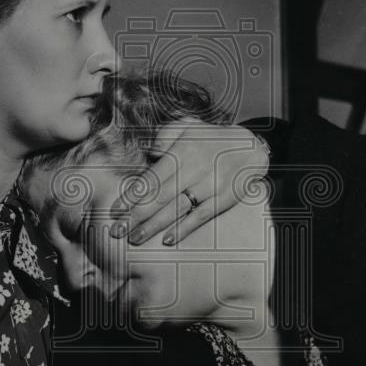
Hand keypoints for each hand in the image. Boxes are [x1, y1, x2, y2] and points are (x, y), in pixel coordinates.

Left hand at [109, 119, 268, 244]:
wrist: (250, 147)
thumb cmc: (209, 138)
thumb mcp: (187, 125)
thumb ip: (165, 134)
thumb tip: (151, 152)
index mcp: (182, 152)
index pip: (152, 178)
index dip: (132, 196)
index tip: (115, 210)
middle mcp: (194, 169)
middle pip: (160, 197)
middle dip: (136, 216)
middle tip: (116, 231)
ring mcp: (209, 186)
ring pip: (177, 209)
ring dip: (154, 226)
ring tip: (135, 239)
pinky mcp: (222, 200)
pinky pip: (200, 216)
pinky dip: (184, 228)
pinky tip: (167, 239)